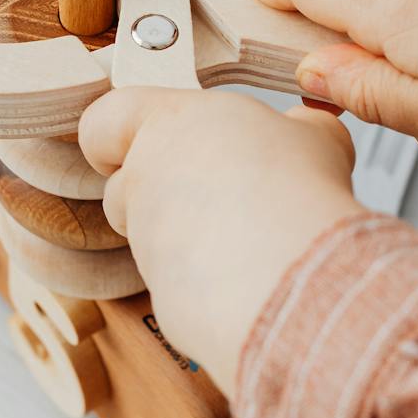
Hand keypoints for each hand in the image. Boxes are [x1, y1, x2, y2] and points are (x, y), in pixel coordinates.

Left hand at [78, 88, 362, 393]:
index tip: (149, 145)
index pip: (102, 121)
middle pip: (123, 189)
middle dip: (160, 198)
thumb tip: (305, 129)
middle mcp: (144, 182)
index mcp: (168, 124)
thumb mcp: (316, 134)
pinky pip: (179, 287)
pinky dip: (209, 285)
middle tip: (217, 200)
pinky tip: (252, 281)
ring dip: (188, 242)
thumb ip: (296, 128)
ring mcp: (147, 243)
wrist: (289, 271)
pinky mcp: (162, 296)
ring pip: (151, 241)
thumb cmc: (296, 188)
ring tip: (250, 243)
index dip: (114, 136)